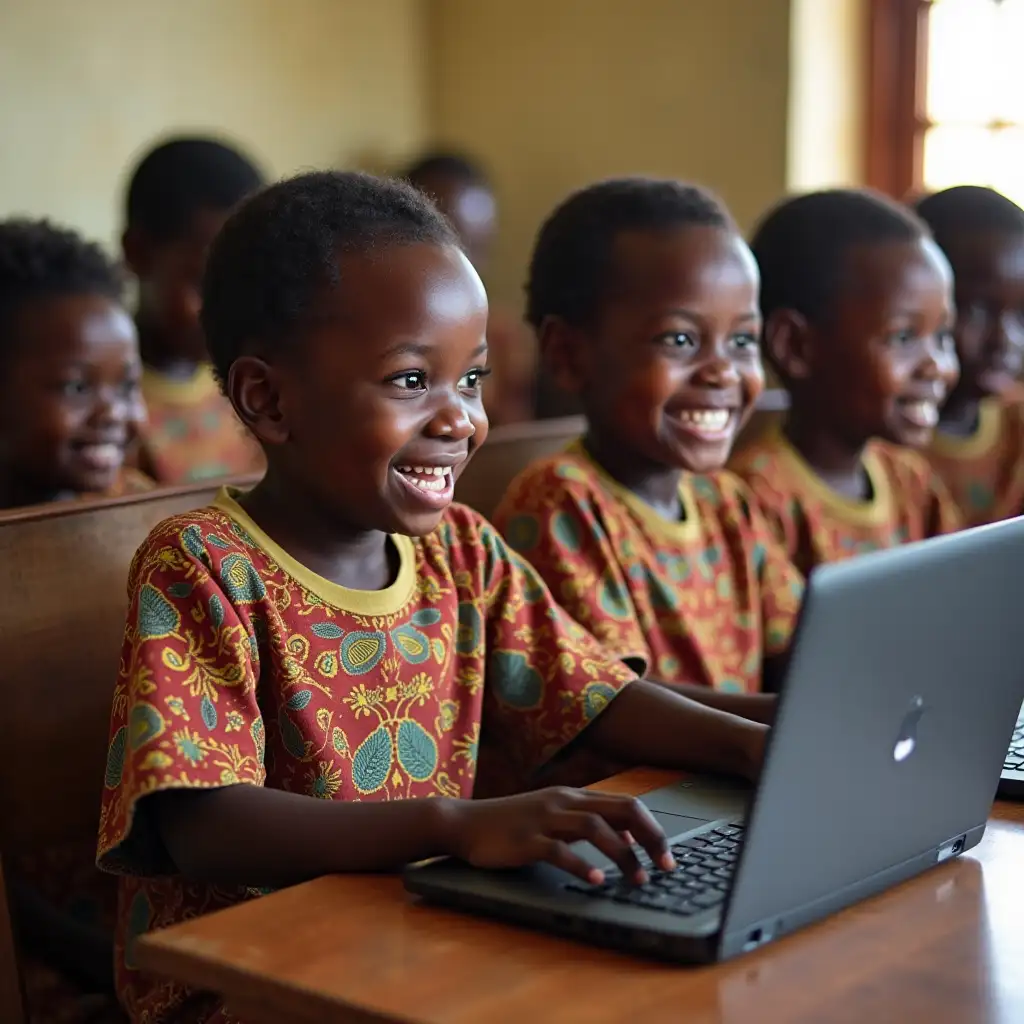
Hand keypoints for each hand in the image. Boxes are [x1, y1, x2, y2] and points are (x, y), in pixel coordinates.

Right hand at [445, 787, 674, 884]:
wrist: (464, 822)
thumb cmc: (511, 823)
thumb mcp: (555, 815)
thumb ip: (589, 821)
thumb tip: (629, 835)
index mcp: (574, 796)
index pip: (627, 804)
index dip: (653, 829)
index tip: (668, 856)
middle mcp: (564, 802)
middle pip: (620, 810)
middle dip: (650, 838)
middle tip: (667, 867)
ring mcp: (544, 818)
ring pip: (594, 828)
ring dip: (622, 854)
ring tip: (637, 879)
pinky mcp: (526, 839)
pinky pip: (558, 850)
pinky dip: (580, 864)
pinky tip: (595, 880)